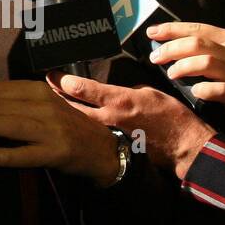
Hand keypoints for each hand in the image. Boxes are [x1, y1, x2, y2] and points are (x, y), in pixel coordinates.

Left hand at [0, 80, 120, 184]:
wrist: (100, 147)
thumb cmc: (63, 125)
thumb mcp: (42, 105)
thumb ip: (13, 102)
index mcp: (38, 91)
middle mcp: (45, 106)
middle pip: (2, 105)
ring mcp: (52, 130)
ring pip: (12, 125)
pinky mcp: (58, 152)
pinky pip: (29, 154)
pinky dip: (8, 154)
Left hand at [50, 73, 214, 179]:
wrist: (183, 145)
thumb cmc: (171, 117)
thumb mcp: (149, 93)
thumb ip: (127, 91)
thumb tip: (115, 91)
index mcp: (119, 100)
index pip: (84, 89)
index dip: (64, 82)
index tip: (52, 76)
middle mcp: (110, 118)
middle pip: (73, 108)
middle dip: (55, 99)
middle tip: (42, 92)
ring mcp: (109, 135)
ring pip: (79, 124)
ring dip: (63, 116)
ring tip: (47, 110)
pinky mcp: (113, 148)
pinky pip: (91, 137)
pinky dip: (79, 132)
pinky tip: (67, 131)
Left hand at [146, 21, 224, 123]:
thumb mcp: (218, 55)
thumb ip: (197, 48)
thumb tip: (162, 43)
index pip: (196, 29)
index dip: (172, 29)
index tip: (152, 32)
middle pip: (197, 44)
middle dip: (172, 49)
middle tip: (156, 57)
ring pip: (206, 63)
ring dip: (183, 67)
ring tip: (171, 74)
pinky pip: (219, 90)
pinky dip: (204, 89)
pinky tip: (194, 91)